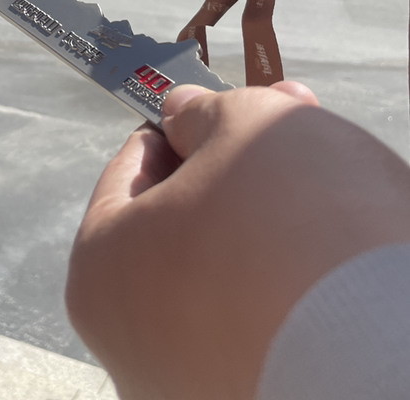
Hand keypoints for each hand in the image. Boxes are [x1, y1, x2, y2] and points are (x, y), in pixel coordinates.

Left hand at [66, 83, 409, 399]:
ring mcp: (192, 383)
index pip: (126, 177)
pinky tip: (331, 243)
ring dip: (267, 215)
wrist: (387, 350)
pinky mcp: (253, 398)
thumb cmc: (297, 229)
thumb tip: (183, 115)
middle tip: (279, 121)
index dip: (172, 131)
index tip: (206, 110)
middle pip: (179, 225)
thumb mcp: (244, 126)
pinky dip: (288, 277)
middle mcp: (134, 345)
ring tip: (323, 173)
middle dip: (231, 166)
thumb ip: (202, 113)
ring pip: (224, 273)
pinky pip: (261, 321)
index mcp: (100, 272)